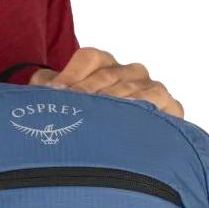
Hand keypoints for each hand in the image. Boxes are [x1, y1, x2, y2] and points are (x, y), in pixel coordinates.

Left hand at [31, 47, 183, 117]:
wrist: (110, 149)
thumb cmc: (80, 121)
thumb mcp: (56, 102)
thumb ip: (44, 87)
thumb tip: (41, 86)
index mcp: (102, 64)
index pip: (90, 57)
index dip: (72, 73)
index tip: (56, 93)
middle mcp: (127, 72)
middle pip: (109, 74)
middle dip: (89, 92)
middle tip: (74, 106)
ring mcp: (148, 87)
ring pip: (135, 87)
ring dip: (117, 100)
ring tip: (101, 115)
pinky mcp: (167, 106)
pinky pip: (162, 101)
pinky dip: (150, 106)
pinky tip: (133, 116)